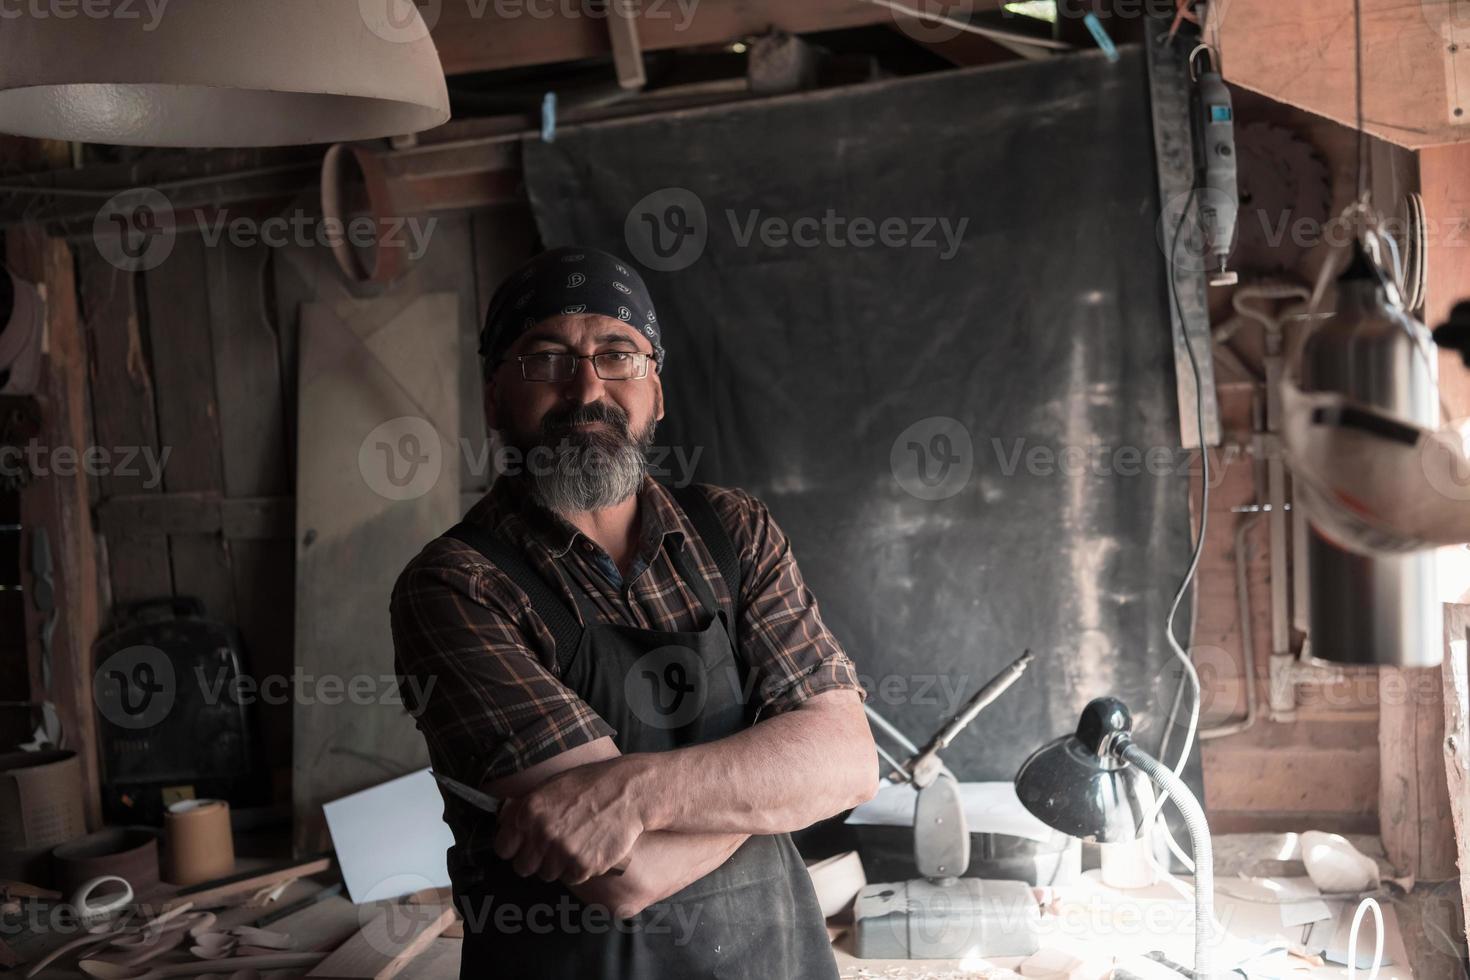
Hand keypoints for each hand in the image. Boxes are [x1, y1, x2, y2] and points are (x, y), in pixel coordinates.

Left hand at [493, 757, 644, 885]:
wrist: (628, 793)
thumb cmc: (590, 786)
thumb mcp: (551, 786)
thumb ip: (526, 807)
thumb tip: (504, 823)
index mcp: (529, 811)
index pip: (503, 848)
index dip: (514, 848)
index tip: (522, 847)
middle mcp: (542, 832)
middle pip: (523, 867)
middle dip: (534, 860)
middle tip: (552, 848)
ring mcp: (563, 851)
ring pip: (548, 874)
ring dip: (558, 865)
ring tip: (576, 843)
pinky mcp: (584, 865)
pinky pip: (572, 878)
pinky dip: (580, 869)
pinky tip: (590, 848)